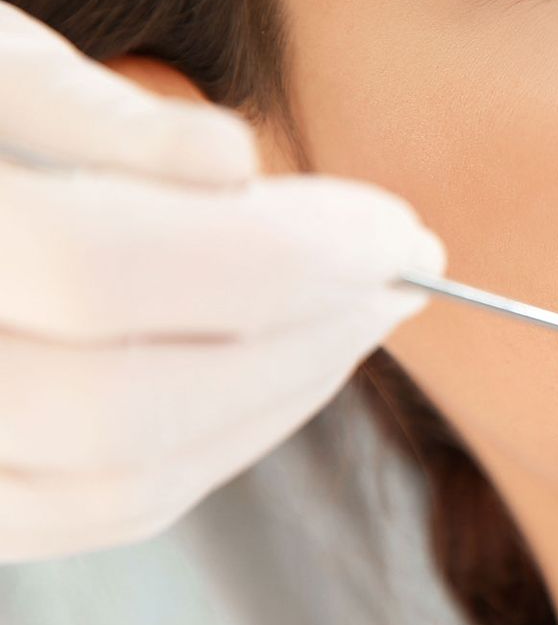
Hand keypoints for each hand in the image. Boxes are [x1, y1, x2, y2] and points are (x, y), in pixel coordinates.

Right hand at [0, 0, 442, 562]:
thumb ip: (88, 111)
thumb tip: (230, 162)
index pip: (103, 269)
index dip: (279, 254)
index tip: (402, 227)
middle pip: (124, 405)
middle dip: (304, 340)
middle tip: (401, 275)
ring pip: (116, 483)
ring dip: (277, 403)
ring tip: (357, 317)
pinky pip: (89, 512)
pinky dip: (211, 449)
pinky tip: (280, 372)